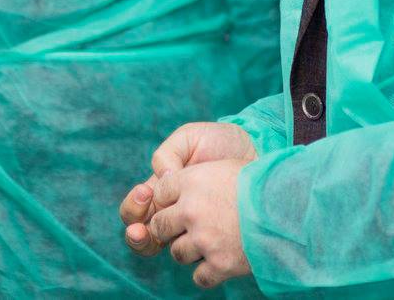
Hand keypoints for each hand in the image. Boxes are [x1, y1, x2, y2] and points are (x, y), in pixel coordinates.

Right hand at [121, 122, 256, 256]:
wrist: (258, 152)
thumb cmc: (223, 142)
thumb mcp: (191, 138)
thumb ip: (168, 154)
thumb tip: (161, 180)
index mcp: (164, 191)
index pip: (135, 210)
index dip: (135, 206)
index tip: (145, 193)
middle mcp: (174, 213)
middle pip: (142, 235)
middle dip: (137, 232)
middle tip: (144, 226)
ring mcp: (192, 228)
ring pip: (161, 248)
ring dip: (151, 243)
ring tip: (158, 234)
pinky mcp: (214, 239)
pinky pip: (193, 255)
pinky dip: (184, 252)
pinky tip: (190, 240)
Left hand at [144, 159, 250, 288]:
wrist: (290, 206)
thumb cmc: (263, 181)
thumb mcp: (227, 166)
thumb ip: (200, 176)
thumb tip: (179, 183)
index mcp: (192, 181)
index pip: (160, 192)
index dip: (168, 199)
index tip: (178, 203)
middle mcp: (191, 210)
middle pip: (159, 225)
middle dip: (170, 227)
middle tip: (189, 227)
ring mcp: (204, 240)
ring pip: (177, 252)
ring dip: (190, 250)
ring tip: (211, 242)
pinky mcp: (219, 264)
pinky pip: (198, 276)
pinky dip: (208, 271)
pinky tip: (220, 260)